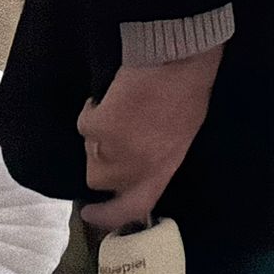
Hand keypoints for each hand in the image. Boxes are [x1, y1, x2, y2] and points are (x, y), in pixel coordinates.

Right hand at [77, 46, 222, 231]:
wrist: (178, 57)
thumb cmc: (188, 89)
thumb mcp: (181, 133)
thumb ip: (157, 157)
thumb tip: (134, 168)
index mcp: (165, 166)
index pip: (135, 207)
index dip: (110, 216)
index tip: (91, 213)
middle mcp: (138, 166)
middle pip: (100, 178)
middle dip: (101, 158)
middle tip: (110, 133)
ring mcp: (117, 149)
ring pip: (89, 151)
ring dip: (98, 132)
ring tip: (122, 106)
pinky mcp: (99, 128)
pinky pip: (85, 124)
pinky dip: (93, 109)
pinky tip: (114, 94)